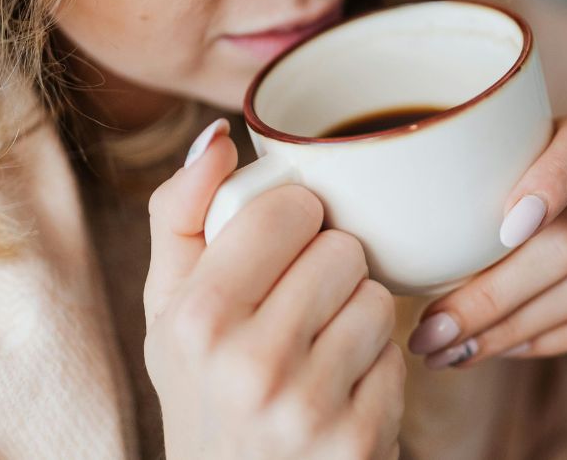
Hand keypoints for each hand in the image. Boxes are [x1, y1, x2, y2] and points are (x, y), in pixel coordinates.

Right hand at [143, 119, 404, 459]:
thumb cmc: (204, 388)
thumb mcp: (168, 309)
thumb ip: (181, 215)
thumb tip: (218, 136)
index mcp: (195, 317)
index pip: (288, 209)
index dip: (294, 222)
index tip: (281, 250)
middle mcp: (248, 363)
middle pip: (343, 249)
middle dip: (329, 270)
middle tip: (300, 309)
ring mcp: (307, 406)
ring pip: (378, 299)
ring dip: (357, 318)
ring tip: (318, 351)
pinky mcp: (358, 440)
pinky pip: (399, 357)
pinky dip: (376, 371)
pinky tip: (338, 392)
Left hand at [407, 116, 566, 370]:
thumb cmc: (528, 214)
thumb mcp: (502, 188)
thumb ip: (465, 197)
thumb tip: (389, 238)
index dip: (547, 185)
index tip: (502, 229)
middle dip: (491, 295)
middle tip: (431, 333)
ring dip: (514, 328)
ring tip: (454, 352)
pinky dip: (556, 340)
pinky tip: (509, 350)